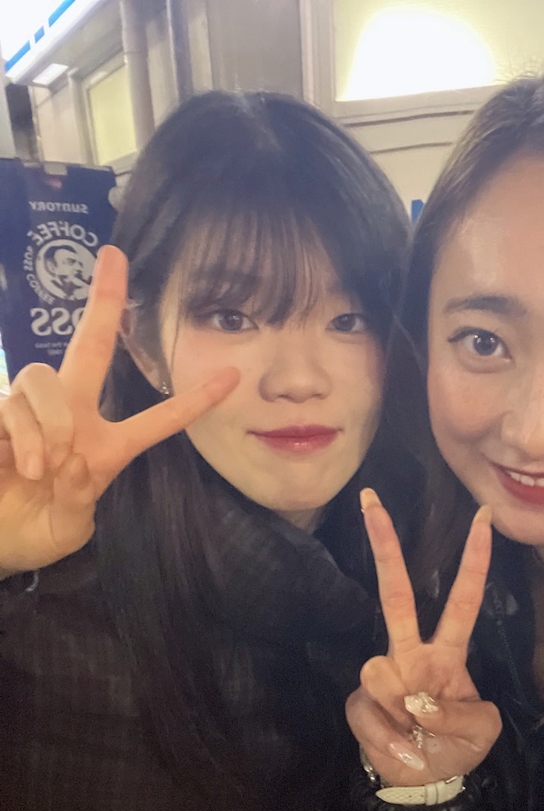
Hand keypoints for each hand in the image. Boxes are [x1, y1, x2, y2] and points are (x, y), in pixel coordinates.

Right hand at [0, 245, 238, 574]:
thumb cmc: (35, 531)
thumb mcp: (70, 526)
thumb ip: (79, 499)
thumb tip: (73, 462)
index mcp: (105, 447)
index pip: (158, 420)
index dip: (193, 401)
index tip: (233, 375)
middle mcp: (71, 419)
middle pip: (91, 347)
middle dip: (103, 302)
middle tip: (113, 257)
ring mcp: (30, 412)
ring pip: (46, 380)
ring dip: (49, 425)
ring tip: (43, 468)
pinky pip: (13, 406)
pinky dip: (24, 436)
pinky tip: (22, 466)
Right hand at [346, 488, 501, 786]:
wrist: (422, 784)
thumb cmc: (455, 747)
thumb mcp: (482, 732)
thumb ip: (461, 714)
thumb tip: (419, 700)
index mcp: (448, 652)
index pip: (462, 599)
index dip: (474, 561)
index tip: (485, 516)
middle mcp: (412, 653)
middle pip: (396, 593)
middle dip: (384, 546)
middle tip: (371, 499)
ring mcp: (384, 676)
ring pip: (379, 669)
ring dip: (403, 713)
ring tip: (419, 737)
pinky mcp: (359, 703)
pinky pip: (368, 714)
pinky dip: (389, 740)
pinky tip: (401, 751)